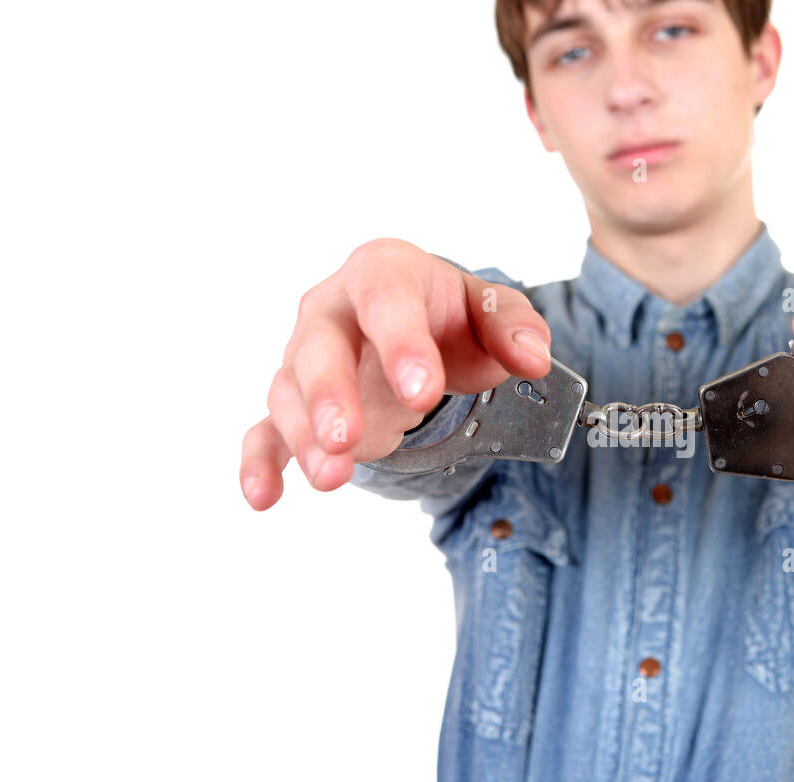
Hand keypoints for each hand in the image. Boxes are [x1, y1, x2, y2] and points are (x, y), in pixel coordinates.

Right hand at [240, 238, 551, 509]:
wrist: (416, 328)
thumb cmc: (450, 316)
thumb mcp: (492, 311)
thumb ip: (515, 328)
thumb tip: (533, 358)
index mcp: (384, 272)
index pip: (387, 300)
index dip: (402, 344)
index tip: (422, 392)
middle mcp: (333, 308)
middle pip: (319, 344)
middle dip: (330, 393)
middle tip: (348, 438)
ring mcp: (306, 356)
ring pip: (290, 390)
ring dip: (304, 436)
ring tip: (330, 477)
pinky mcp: (297, 403)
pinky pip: (265, 428)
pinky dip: (260, 462)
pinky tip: (264, 496)